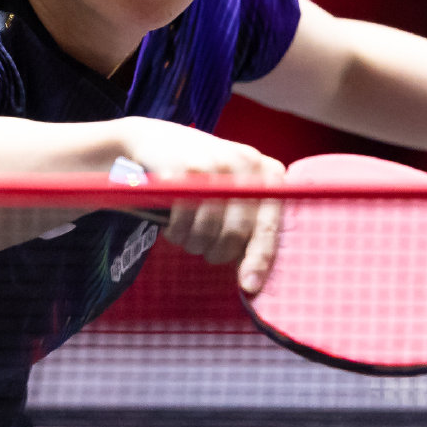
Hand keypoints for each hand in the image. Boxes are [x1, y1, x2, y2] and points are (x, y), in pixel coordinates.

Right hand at [118, 116, 284, 292]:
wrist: (157, 140)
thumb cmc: (203, 175)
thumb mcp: (234, 188)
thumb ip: (249, 221)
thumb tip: (254, 276)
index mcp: (268, 171)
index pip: (269, 224)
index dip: (259, 257)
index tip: (248, 286)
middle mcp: (246, 164)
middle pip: (236, 232)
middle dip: (217, 252)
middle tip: (205, 251)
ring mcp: (214, 164)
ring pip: (208, 229)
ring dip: (193, 244)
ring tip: (186, 235)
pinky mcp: (182, 170)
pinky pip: (182, 219)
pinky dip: (176, 232)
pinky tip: (173, 226)